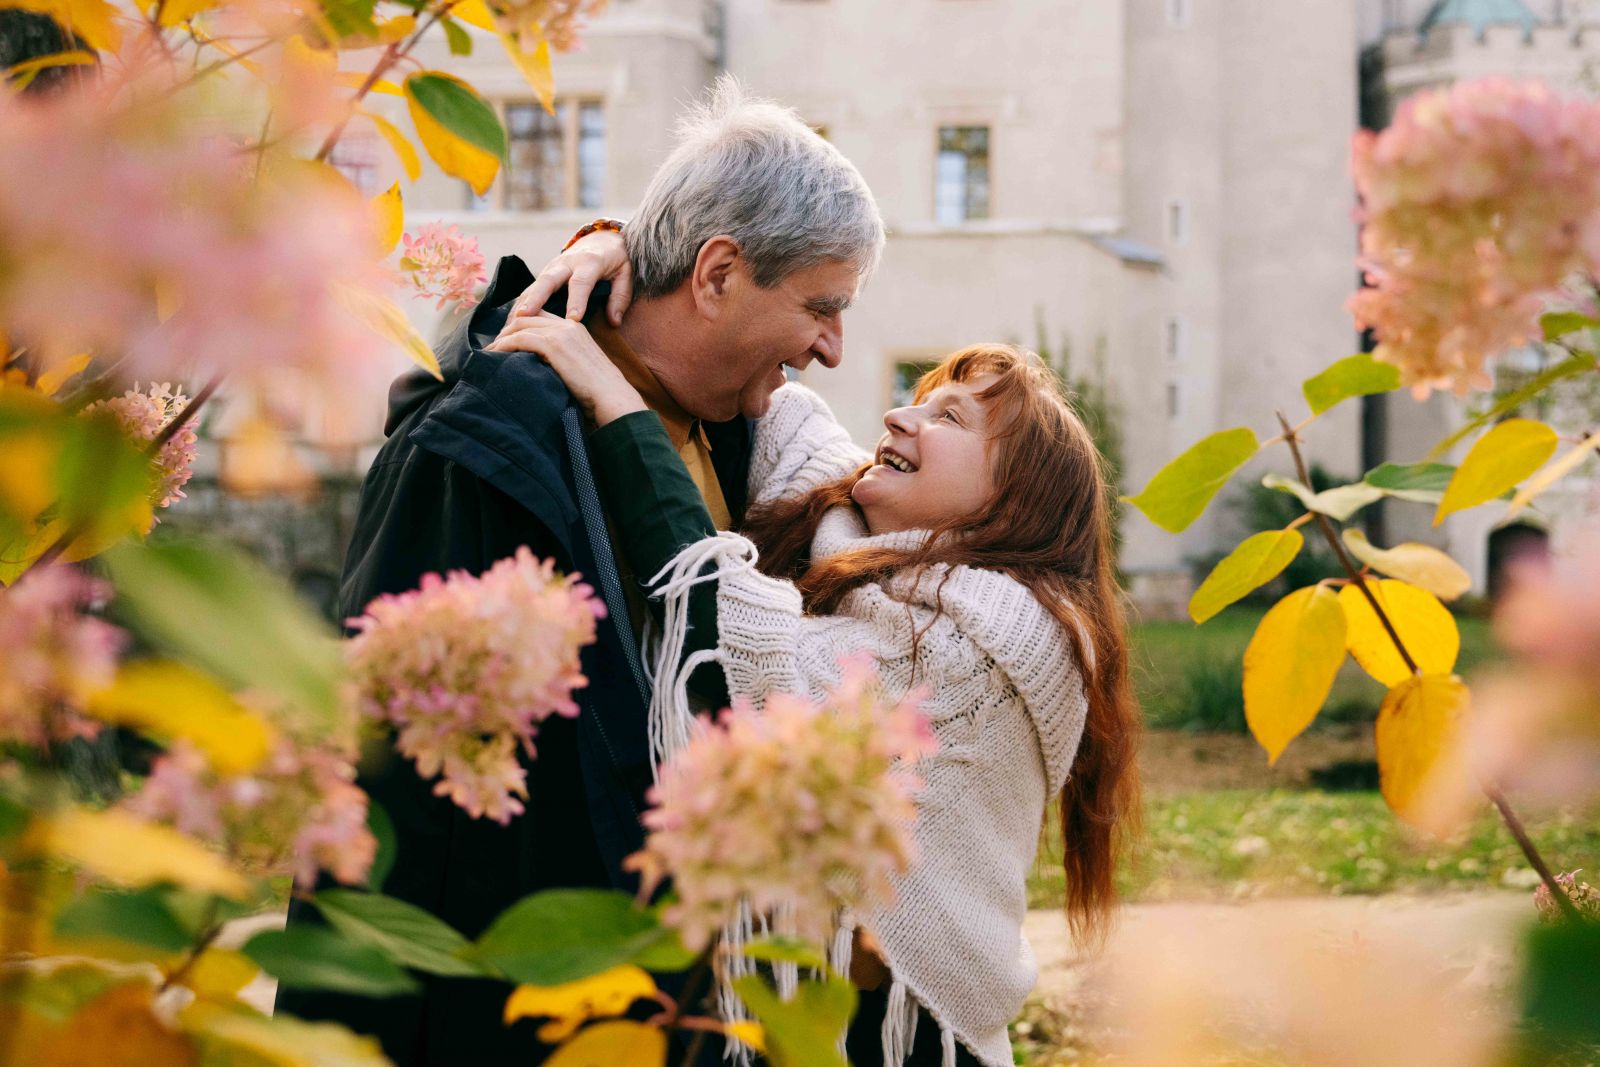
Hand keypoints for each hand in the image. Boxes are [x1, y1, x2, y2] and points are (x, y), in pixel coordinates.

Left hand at [486, 310, 646, 426]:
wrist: (611, 396)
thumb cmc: (597, 391)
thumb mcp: (579, 366)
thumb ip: (562, 357)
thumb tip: (539, 363)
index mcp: (575, 327)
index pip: (541, 315)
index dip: (521, 323)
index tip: (507, 338)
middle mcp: (568, 324)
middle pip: (527, 316)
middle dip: (507, 328)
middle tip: (494, 345)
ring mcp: (561, 333)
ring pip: (520, 325)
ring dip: (501, 337)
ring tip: (490, 351)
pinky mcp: (553, 345)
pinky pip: (519, 338)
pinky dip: (504, 345)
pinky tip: (495, 354)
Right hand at [505, 229, 631, 325]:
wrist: (603, 238)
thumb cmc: (617, 259)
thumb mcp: (626, 273)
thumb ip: (621, 297)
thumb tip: (614, 321)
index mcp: (590, 262)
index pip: (581, 282)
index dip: (577, 301)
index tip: (572, 320)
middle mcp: (567, 262)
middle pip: (548, 279)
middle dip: (536, 298)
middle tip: (524, 316)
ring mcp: (553, 266)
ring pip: (535, 284)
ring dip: (522, 303)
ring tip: (510, 324)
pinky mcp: (546, 272)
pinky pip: (531, 288)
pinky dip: (521, 303)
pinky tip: (511, 321)